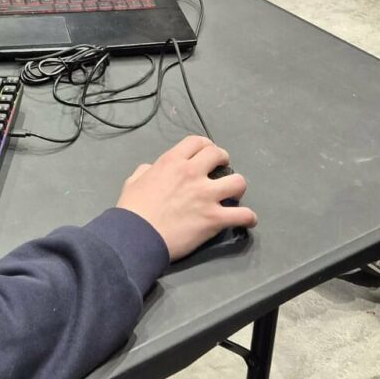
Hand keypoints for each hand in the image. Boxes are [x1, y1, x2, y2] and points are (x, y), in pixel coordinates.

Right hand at [115, 137, 255, 260]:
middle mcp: (193, 173)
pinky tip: (247, 220)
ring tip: (233, 195)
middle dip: (223, 160)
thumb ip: (145, 171)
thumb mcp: (133, 182)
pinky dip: (248, 217)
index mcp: (172, 162)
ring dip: (237, 187)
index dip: (206, 145)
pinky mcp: (214, 218)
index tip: (208, 154)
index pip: (197, 142)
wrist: (136, 236)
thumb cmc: (132, 210)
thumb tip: (151, 169)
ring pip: (238, 181)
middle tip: (221, 171)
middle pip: (219, 154)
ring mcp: (206, 196)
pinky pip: (243, 215)